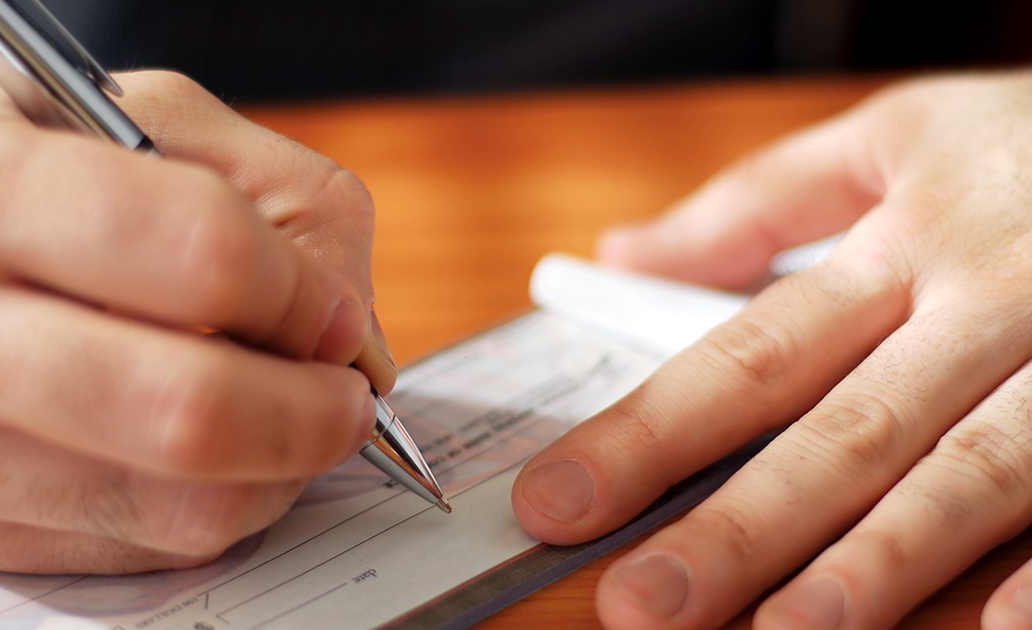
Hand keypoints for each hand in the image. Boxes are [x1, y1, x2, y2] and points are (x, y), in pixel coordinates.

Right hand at [0, 72, 392, 572]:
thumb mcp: (113, 116)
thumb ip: (266, 191)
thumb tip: (346, 327)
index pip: (200, 255)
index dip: (301, 291)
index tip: (325, 307)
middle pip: (192, 410)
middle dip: (316, 411)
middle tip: (342, 390)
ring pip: (185, 505)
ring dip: (279, 467)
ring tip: (283, 413)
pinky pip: (148, 547)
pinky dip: (217, 502)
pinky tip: (209, 447)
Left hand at [512, 72, 1031, 629]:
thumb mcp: (898, 138)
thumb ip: (757, 200)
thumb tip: (620, 255)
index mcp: (904, 246)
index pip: (749, 356)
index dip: (646, 434)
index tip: (554, 501)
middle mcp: (984, 307)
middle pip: (842, 432)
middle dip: (740, 528)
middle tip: (639, 606)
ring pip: (967, 477)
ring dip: (876, 565)